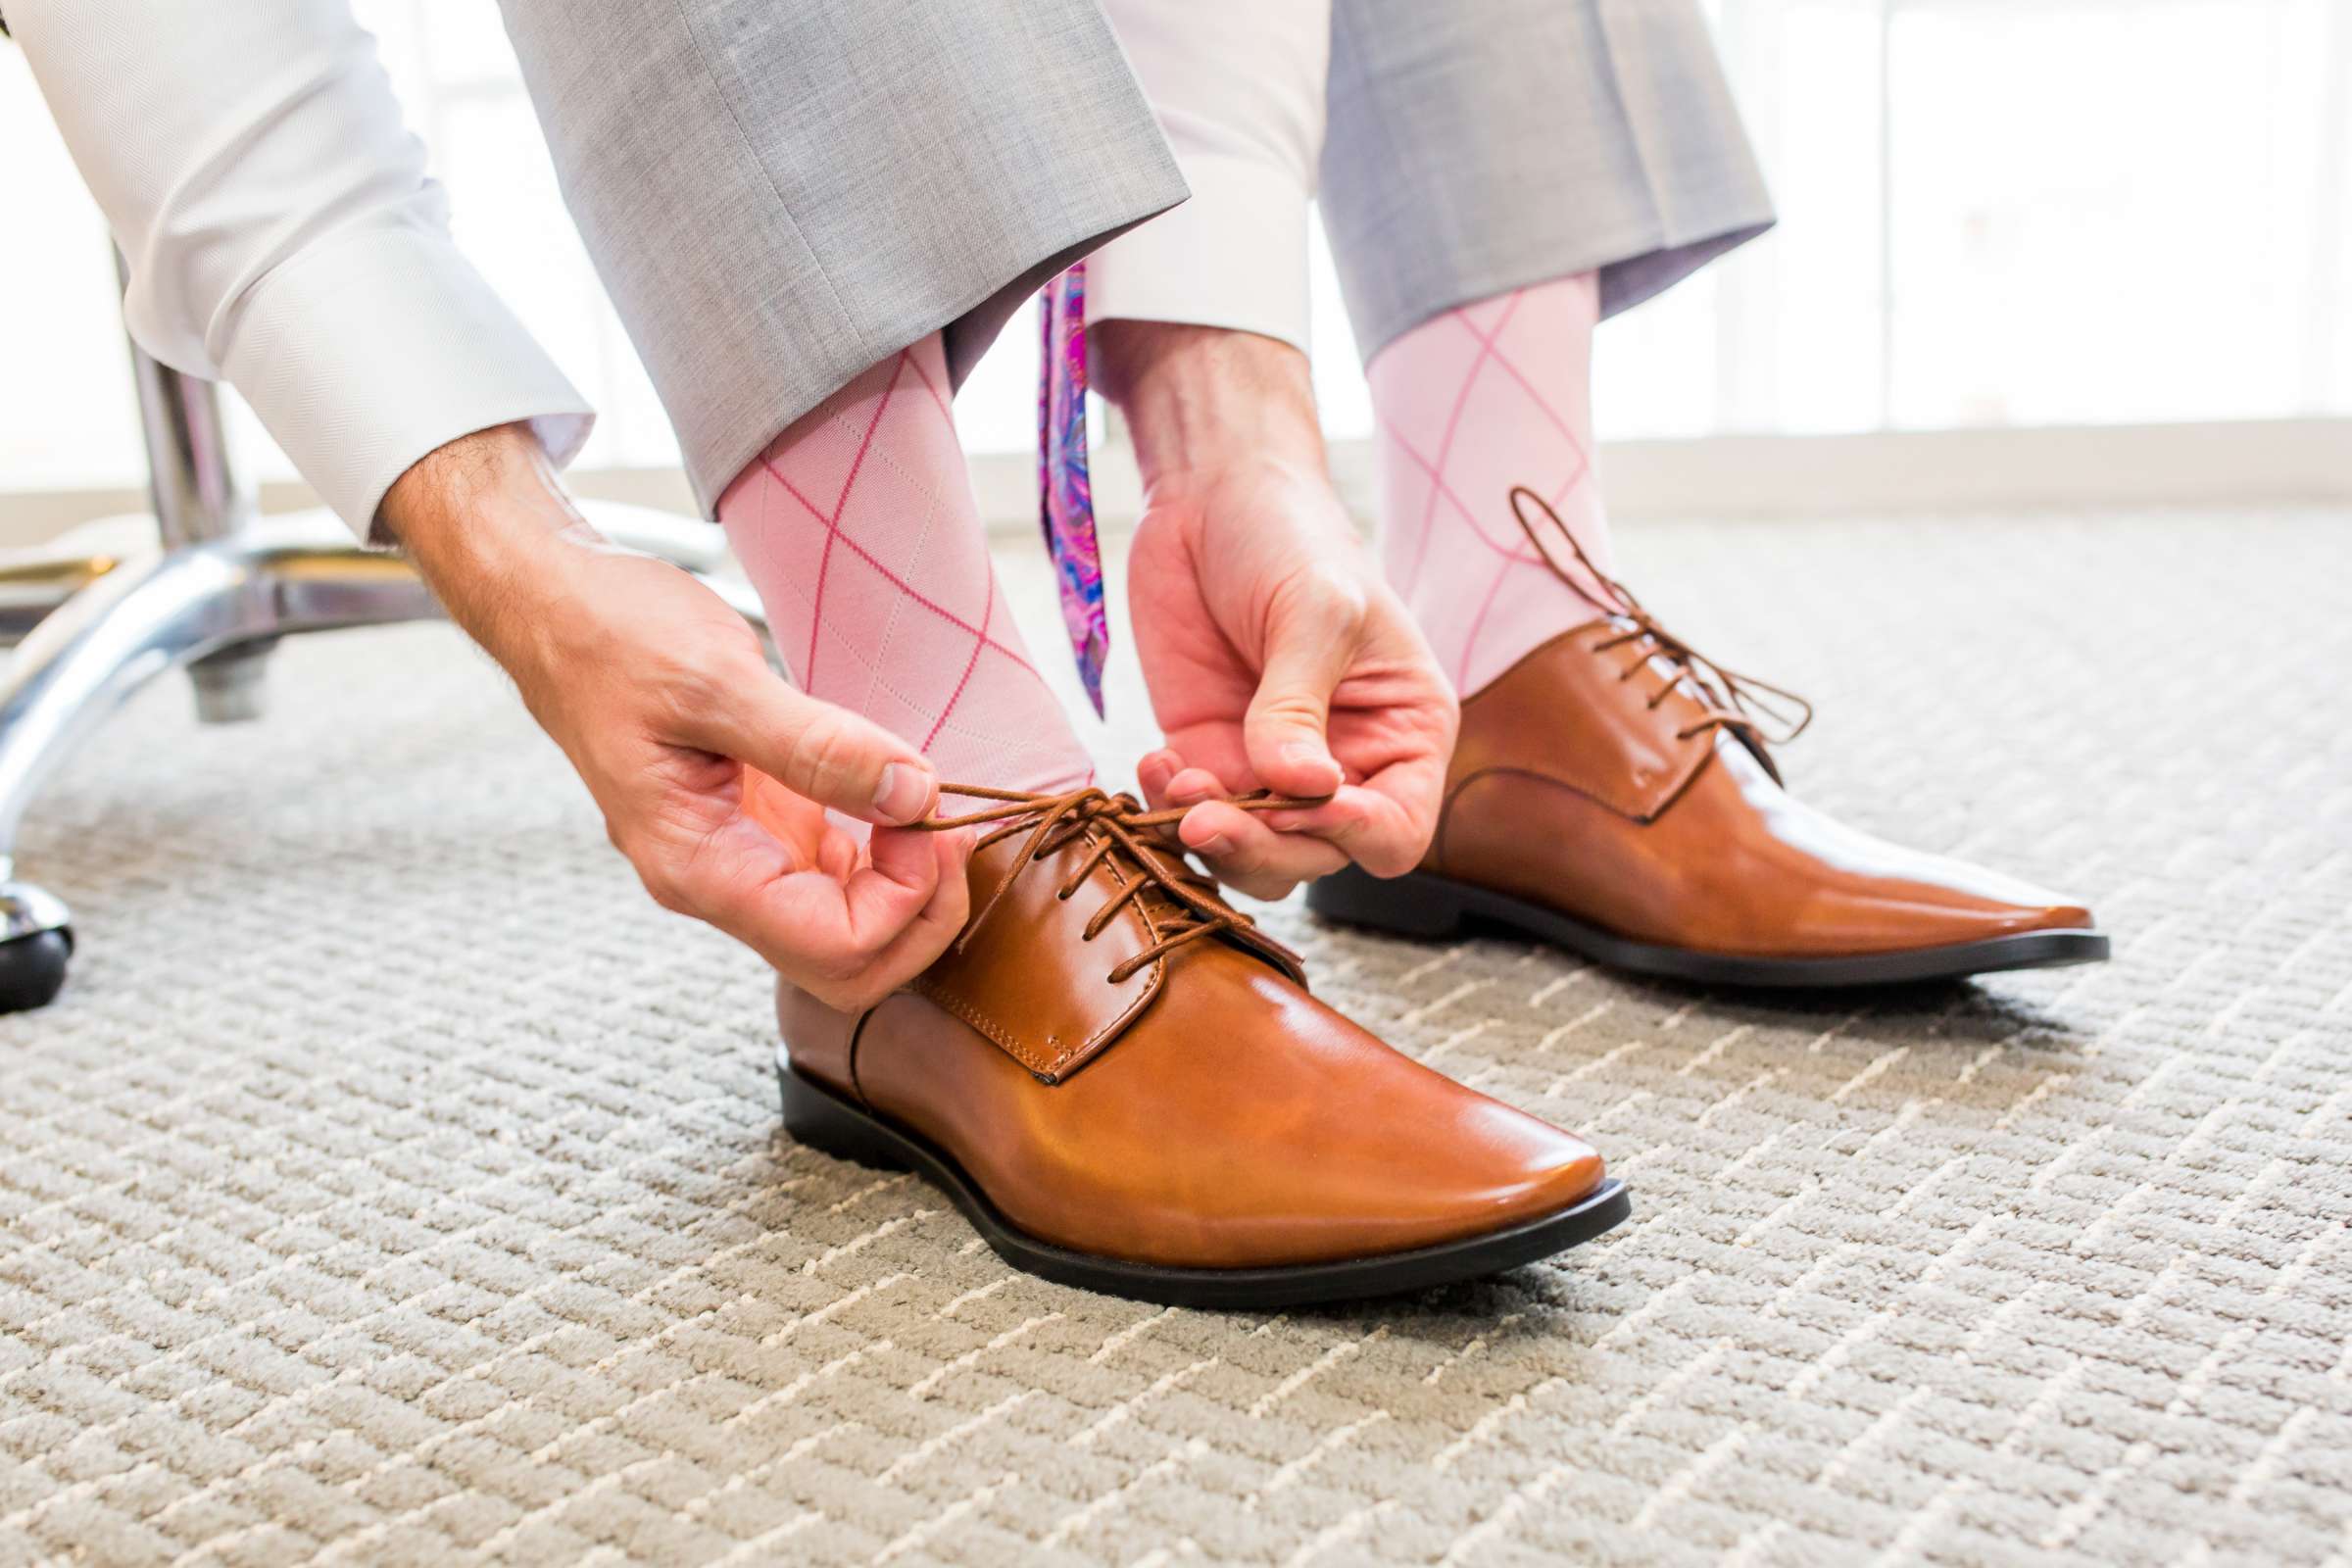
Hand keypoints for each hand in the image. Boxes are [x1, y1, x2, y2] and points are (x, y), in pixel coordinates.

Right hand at [381, 426, 971, 1008]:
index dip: (906, 902)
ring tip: (935, 807)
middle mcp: (719, 882)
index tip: (929, 820)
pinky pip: (840, 874)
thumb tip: (915, 793)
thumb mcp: (718, 681)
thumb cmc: (611, 638)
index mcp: (699, 867)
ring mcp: (742, 859)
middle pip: (850, 966)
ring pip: (852, 929)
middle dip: (922, 917)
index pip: (834, 949)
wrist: (555, 610)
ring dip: (912, 887)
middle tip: (950, 831)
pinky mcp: (760, 825)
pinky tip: (905, 796)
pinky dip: (889, 852)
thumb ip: (819, 745)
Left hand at [1094, 323, 1456, 899]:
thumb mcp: (1313, 611)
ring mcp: (1272, 767)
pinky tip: (1156, 763)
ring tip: (1180, 785)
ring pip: (1255, 853)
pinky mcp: (1208, 756)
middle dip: (1266, 847)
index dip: (1356, 833)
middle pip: (1319, 857)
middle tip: (1211, 817)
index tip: (1307, 799)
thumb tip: (1303, 789)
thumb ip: (1300, 703)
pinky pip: (1193, 817)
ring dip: (1215, 839)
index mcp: (1404, 733)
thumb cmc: (1292, 538)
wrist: (1213, 496)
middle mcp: (1346, 763)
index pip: (1399, 829)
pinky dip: (1170, 808)